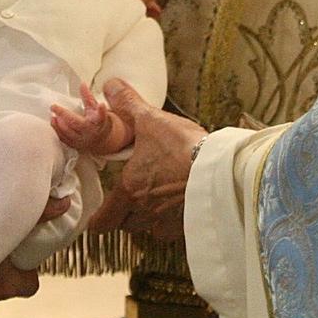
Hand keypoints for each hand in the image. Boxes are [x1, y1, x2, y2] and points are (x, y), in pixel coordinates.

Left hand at [51, 80, 129, 155]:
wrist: (102, 140)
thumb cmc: (98, 122)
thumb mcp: (95, 109)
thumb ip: (88, 97)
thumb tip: (82, 84)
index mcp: (98, 122)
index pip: (100, 116)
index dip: (101, 111)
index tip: (101, 105)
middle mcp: (90, 132)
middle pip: (76, 123)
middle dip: (64, 115)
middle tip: (54, 107)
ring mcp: (82, 140)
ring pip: (68, 133)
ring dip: (58, 124)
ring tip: (52, 115)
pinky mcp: (75, 145)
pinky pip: (64, 139)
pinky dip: (57, 131)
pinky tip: (53, 123)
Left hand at [84, 80, 202, 244]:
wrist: (220, 166)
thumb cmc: (182, 146)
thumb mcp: (150, 119)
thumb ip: (127, 104)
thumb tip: (110, 85)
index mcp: (130, 189)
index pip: (103, 221)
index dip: (97, 221)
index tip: (97, 218)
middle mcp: (146, 211)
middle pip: (126, 225)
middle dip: (124, 216)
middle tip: (128, 201)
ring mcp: (168, 220)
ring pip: (149, 230)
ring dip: (148, 220)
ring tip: (155, 203)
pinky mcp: (189, 224)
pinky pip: (173, 231)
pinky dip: (172, 223)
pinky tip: (178, 207)